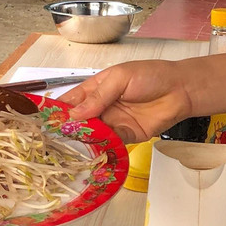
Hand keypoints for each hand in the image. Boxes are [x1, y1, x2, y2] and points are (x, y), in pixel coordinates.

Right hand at [59, 60, 186, 141]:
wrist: (180, 90)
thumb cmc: (151, 76)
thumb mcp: (120, 78)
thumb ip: (98, 95)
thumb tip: (75, 114)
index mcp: (96, 89)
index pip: (71, 101)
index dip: (58, 110)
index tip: (45, 121)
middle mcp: (101, 107)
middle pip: (79, 121)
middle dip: (68, 129)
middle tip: (55, 137)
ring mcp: (113, 123)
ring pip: (92, 134)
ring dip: (82, 140)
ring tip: (70, 145)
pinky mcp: (126, 136)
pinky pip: (109, 143)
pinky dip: (101, 147)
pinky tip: (92, 149)